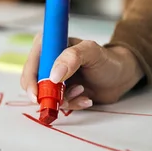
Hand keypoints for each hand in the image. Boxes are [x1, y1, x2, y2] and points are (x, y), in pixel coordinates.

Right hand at [20, 35, 144, 109]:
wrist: (121, 76)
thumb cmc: (107, 60)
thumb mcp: (91, 52)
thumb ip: (71, 58)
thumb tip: (52, 76)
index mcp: (50, 46)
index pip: (31, 64)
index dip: (30, 80)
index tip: (37, 94)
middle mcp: (48, 61)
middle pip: (33, 83)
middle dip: (48, 94)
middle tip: (62, 99)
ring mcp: (54, 78)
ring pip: (46, 96)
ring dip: (64, 99)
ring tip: (82, 92)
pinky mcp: (61, 92)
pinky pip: (58, 103)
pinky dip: (72, 104)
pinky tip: (86, 98)